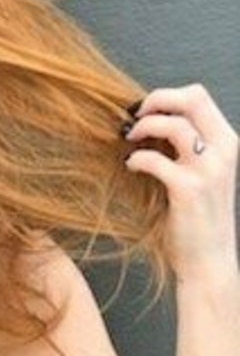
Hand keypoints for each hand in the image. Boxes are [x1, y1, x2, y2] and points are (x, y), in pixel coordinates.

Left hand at [123, 83, 237, 280]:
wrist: (208, 259)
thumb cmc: (198, 219)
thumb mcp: (200, 174)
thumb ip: (184, 148)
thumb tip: (149, 124)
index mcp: (227, 143)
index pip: (199, 96)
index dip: (167, 96)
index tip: (145, 109)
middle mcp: (223, 151)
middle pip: (192, 99)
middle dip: (156, 100)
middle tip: (133, 116)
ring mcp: (208, 170)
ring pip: (174, 125)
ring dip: (144, 127)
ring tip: (129, 140)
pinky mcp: (189, 190)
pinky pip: (156, 160)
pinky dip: (137, 158)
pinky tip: (130, 166)